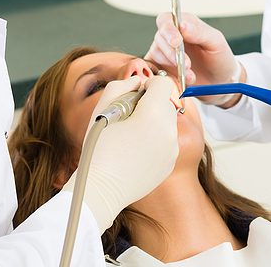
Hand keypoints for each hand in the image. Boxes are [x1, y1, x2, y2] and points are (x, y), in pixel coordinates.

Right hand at [70, 75, 178, 231]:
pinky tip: (134, 151)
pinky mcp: (170, 163)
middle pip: (167, 103)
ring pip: (167, 122)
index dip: (148, 86)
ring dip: (153, 122)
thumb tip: (138, 82)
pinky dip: (155, 141)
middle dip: (151, 104)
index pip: (163, 83)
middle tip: (129, 117)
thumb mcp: (103, 106)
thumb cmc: (98, 147)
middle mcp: (168, 130)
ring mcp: (172, 149)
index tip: (135, 96)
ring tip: (130, 136)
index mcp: (154, 113)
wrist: (101, 188)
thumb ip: (123, 85)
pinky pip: (167, 142)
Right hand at [145, 12, 241, 105]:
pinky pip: (154, 71)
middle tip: (187, 65)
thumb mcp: (216, 42)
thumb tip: (182, 25)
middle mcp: (171, 37)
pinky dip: (166, 76)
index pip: (166, 20)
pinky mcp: (162, 69)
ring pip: (157, 55)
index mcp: (184, 24)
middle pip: (159, 38)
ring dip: (173, 67)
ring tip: (191, 76)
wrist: (221, 83)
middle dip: (172, 53)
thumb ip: (199, 32)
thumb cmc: (220, 58)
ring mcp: (164, 53)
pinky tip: (180, 81)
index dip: (168, 30)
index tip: (177, 42)